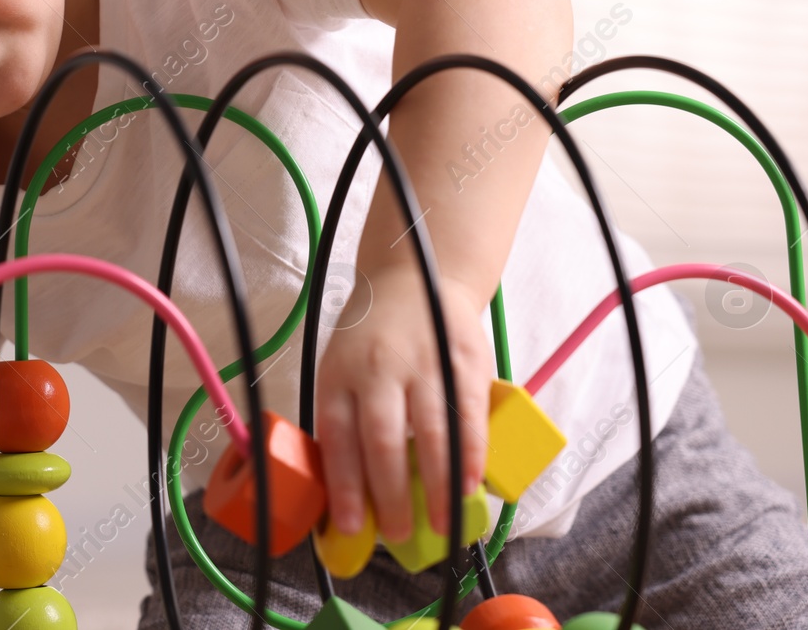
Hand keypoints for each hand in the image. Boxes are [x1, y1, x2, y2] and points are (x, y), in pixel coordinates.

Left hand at [315, 268, 492, 542]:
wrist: (416, 274)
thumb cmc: (372, 336)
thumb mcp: (342, 367)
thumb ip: (346, 418)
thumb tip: (349, 491)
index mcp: (338, 374)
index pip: (337, 437)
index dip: (343, 485)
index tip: (350, 526)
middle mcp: (376, 368)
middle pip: (381, 438)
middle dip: (390, 494)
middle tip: (398, 533)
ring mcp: (421, 362)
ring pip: (429, 431)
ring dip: (436, 483)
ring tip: (440, 522)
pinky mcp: (461, 359)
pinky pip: (468, 413)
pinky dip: (470, 453)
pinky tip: (469, 484)